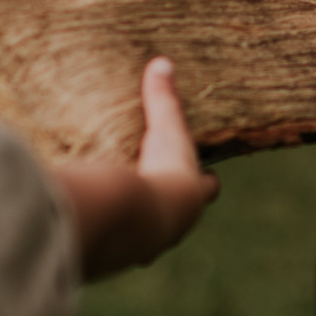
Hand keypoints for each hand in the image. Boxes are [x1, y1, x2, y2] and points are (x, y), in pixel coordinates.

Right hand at [135, 56, 218, 248]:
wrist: (139, 220)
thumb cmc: (162, 172)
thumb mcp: (165, 130)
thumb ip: (162, 99)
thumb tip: (163, 62)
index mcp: (192, 194)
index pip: (208, 187)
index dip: (207, 179)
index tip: (208, 173)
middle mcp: (178, 223)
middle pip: (184, 216)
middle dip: (176, 206)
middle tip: (165, 192)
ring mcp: (152, 243)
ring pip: (154, 236)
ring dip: (146, 225)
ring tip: (133, 212)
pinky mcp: (125, 253)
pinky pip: (124, 246)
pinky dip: (118, 238)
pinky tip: (107, 230)